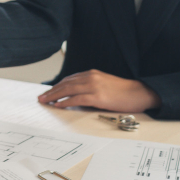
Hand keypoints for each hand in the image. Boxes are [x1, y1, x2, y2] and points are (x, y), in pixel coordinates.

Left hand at [38, 69, 160, 111]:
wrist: (139, 93)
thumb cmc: (123, 91)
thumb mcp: (104, 84)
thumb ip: (90, 86)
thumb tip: (76, 95)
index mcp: (91, 74)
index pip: (69, 79)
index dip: (56, 86)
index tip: (47, 92)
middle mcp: (91, 77)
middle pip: (65, 83)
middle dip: (51, 91)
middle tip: (41, 98)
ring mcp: (94, 86)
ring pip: (68, 90)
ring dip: (54, 96)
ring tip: (45, 101)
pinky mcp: (98, 96)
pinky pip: (77, 99)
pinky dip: (66, 102)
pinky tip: (59, 105)